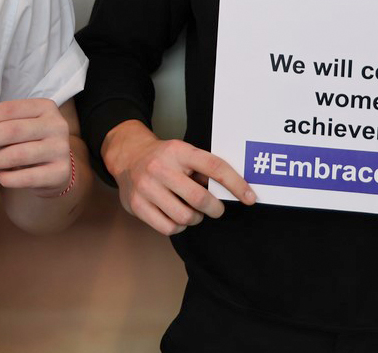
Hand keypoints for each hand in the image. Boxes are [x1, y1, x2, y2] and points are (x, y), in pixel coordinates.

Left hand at [0, 98, 71, 196]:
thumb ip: (3, 124)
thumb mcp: (23, 127)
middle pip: (12, 130)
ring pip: (18, 154)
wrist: (56, 171)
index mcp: (45, 107)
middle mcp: (56, 126)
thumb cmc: (32, 144)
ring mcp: (60, 149)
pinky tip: (1, 176)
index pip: (9, 109)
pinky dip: (8, 178)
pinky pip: (27, 177)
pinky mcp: (60, 172)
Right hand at [102, 120, 254, 236]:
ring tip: (193, 212)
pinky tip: (177, 217)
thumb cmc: (163, 158)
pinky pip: (169, 227)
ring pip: (185, 216)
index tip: (249, 197)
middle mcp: (160, 167)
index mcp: (178, 151)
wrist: (127, 156)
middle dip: (215, 208)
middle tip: (216, 209)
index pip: (214, 166)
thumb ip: (203, 169)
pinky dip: (179, 226)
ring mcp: (146, 187)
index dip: (235, 183)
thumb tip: (233, 190)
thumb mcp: (183, 153)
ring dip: (196, 218)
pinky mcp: (137, 205)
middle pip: (200, 198)